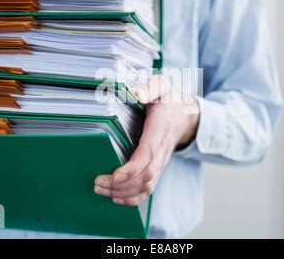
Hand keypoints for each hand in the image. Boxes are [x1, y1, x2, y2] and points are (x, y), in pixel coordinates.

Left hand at [94, 75, 199, 205]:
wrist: (185, 116)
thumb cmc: (168, 101)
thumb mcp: (161, 86)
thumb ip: (149, 88)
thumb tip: (137, 95)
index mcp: (160, 129)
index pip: (149, 153)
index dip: (133, 167)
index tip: (115, 174)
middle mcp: (162, 150)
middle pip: (145, 175)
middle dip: (121, 184)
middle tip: (98, 182)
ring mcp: (161, 162)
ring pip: (146, 186)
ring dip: (123, 192)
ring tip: (100, 190)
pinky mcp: (157, 169)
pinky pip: (148, 189)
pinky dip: (132, 198)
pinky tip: (115, 197)